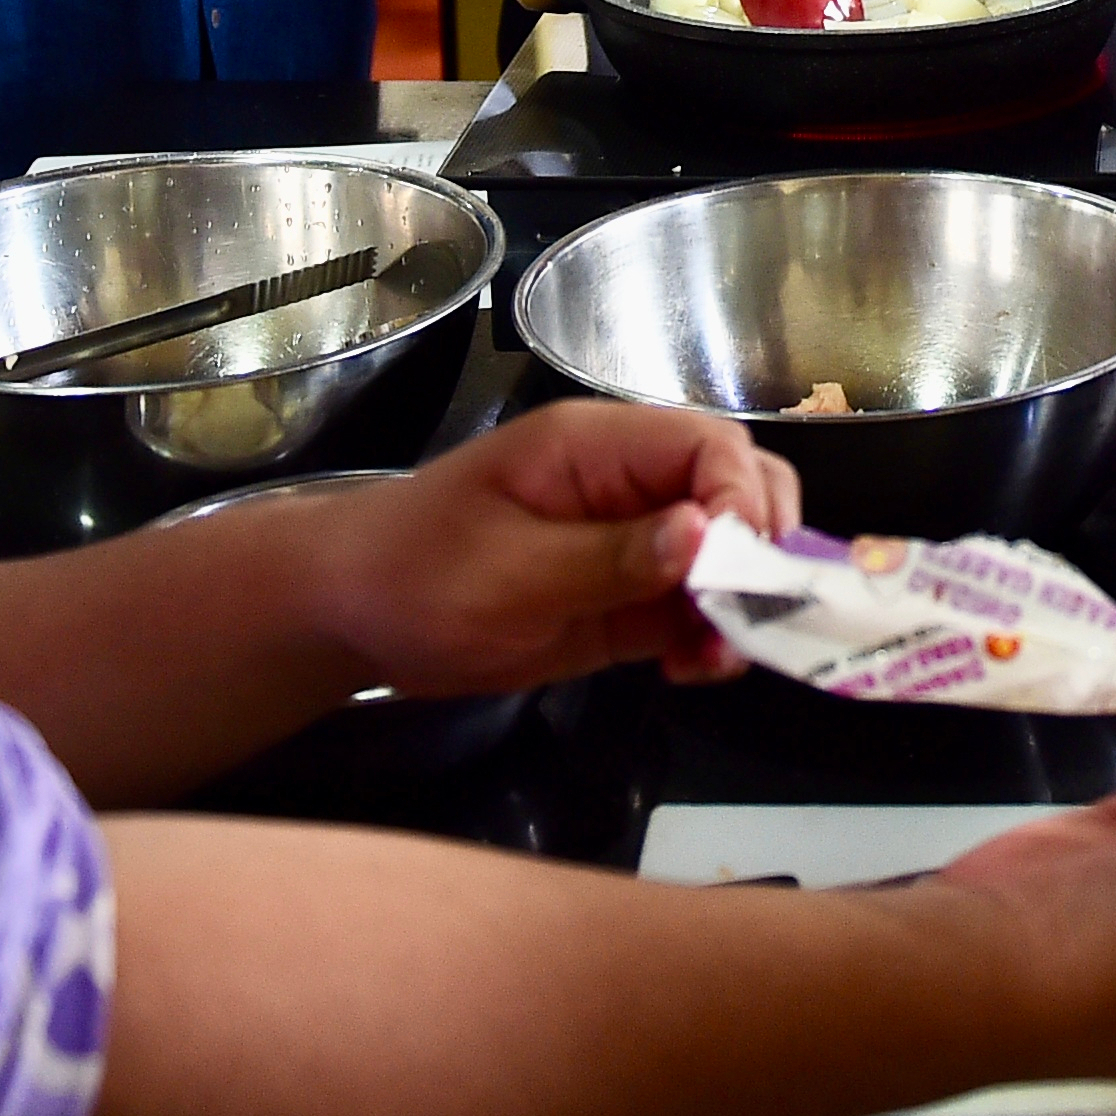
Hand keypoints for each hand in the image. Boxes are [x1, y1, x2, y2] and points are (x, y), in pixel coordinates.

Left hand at [313, 401, 798, 696]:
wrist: (353, 617)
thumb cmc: (414, 574)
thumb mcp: (508, 572)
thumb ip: (611, 556)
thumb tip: (708, 535)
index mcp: (598, 448)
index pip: (710, 446)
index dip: (742, 500)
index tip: (740, 568)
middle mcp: (629, 485)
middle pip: (740, 488)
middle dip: (761, 549)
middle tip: (746, 614)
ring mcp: (633, 543)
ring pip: (732, 552)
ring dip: (743, 603)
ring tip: (715, 657)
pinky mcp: (627, 599)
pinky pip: (697, 607)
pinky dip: (712, 637)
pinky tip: (692, 670)